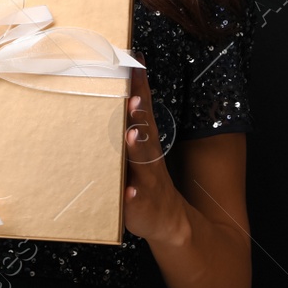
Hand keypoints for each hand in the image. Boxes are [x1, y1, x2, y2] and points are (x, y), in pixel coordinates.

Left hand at [122, 51, 188, 242]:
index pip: (143, 111)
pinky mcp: (140, 207)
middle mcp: (149, 160)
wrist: (171, 222)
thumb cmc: (144, 180)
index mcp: (146, 143)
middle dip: (139, 116)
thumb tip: (117, 94)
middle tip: (133, 98)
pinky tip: (129, 192)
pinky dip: (133, 197)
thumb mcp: (135, 152)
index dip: (140, 88)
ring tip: (131, 135)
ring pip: (143, 164)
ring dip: (137, 149)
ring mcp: (147, 183)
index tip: (135, 64)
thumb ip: (127, 126)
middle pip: (145, 133)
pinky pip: (137, 202)